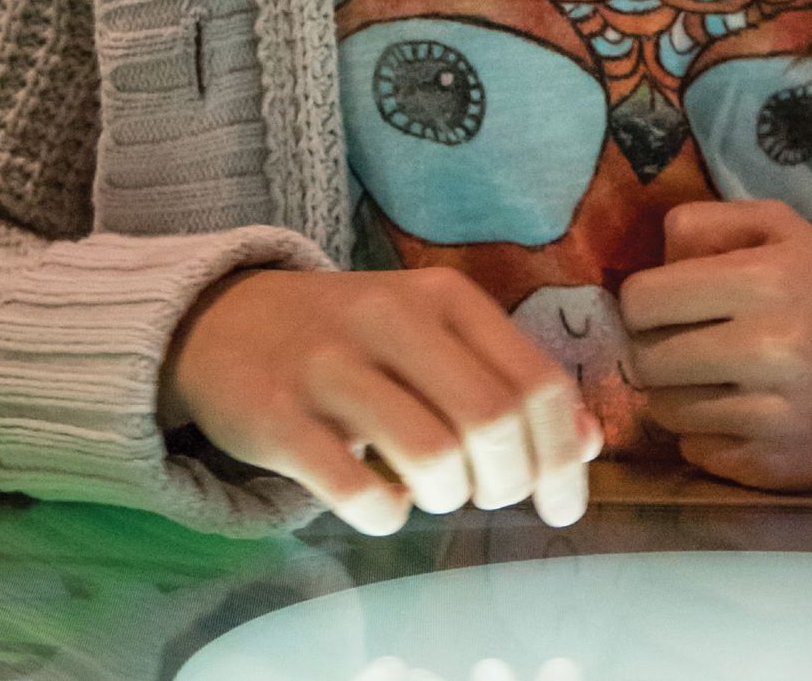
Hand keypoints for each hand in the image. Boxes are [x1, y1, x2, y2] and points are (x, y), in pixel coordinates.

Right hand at [162, 266, 601, 535]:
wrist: (223, 321)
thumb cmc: (353, 339)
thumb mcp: (436, 337)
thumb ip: (511, 381)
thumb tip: (587, 444)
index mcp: (442, 297)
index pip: (536, 382)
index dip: (563, 457)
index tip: (561, 504)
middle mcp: (389, 318)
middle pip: (492, 421)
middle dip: (508, 482)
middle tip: (490, 497)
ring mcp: (326, 366)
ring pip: (432, 457)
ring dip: (448, 499)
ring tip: (434, 493)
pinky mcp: (274, 417)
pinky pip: (356, 492)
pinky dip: (385, 514)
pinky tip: (381, 499)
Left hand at [618, 199, 811, 490]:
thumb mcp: (782, 231)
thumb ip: (706, 225)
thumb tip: (648, 264)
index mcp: (768, 281)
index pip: (642, 300)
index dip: (645, 301)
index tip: (669, 304)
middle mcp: (769, 350)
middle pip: (644, 361)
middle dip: (654, 349)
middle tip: (688, 343)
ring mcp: (773, 418)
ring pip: (665, 411)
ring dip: (679, 395)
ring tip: (720, 378)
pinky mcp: (775, 469)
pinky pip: (696, 452)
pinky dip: (707, 435)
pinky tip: (744, 413)